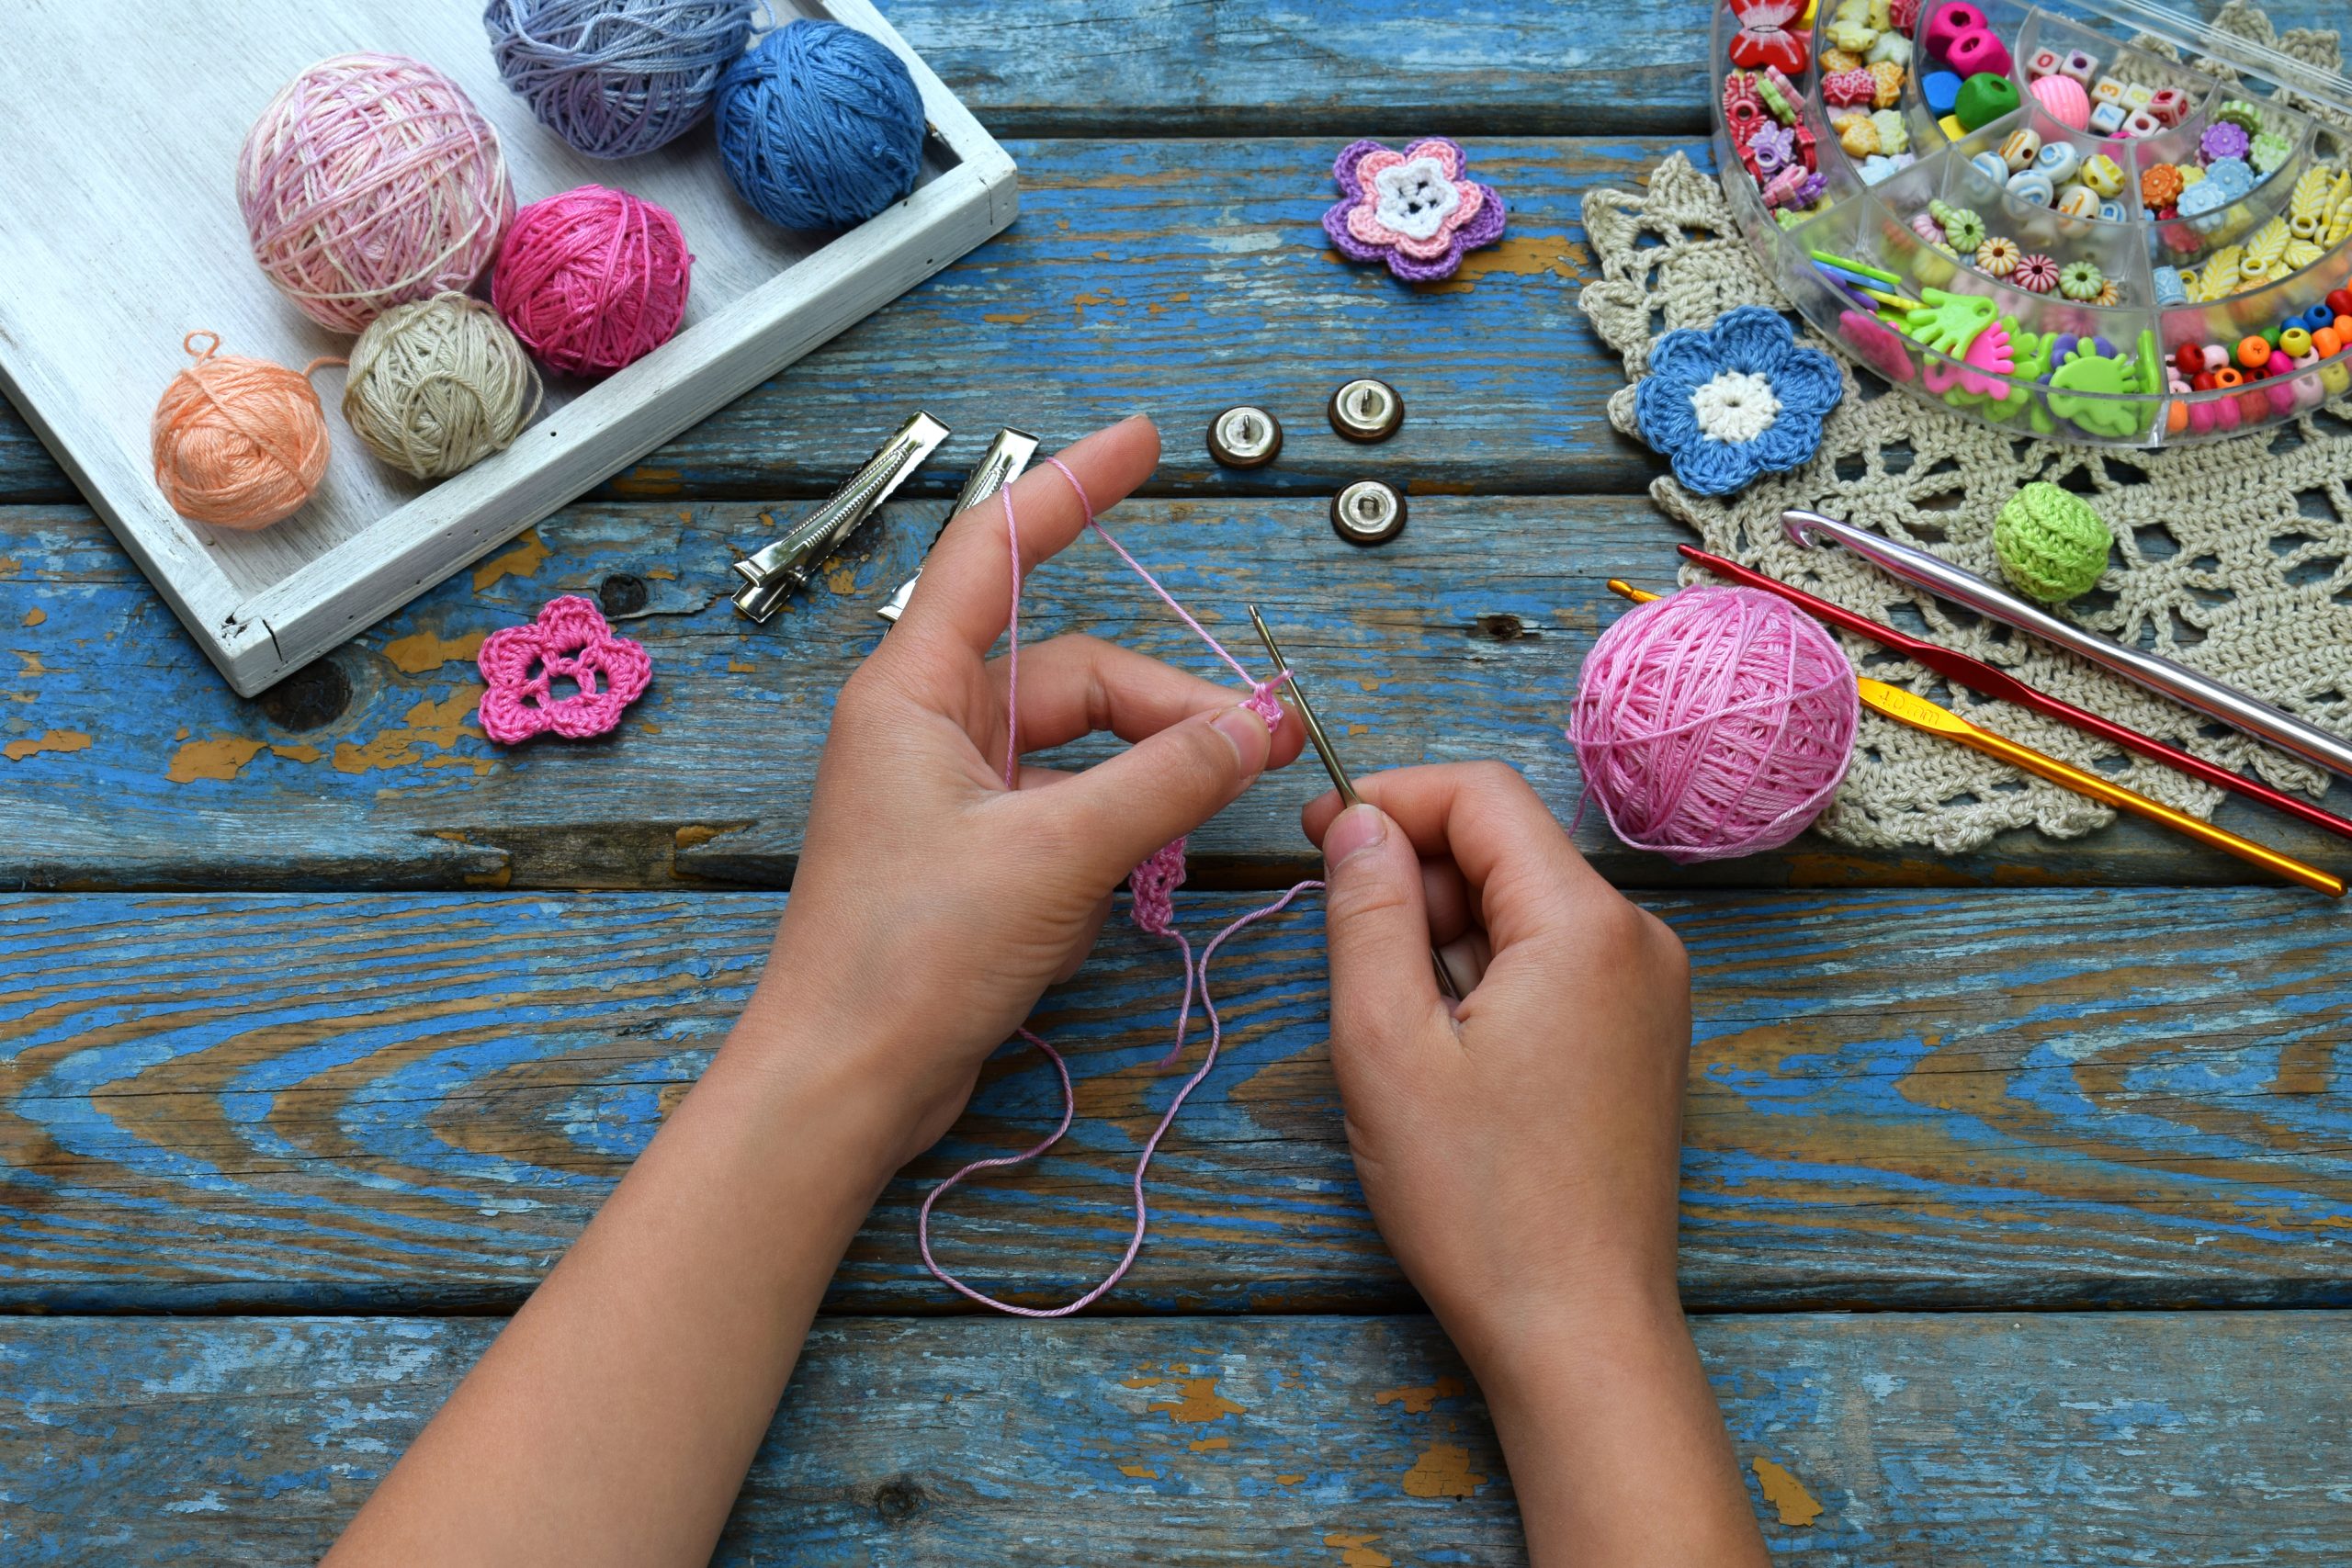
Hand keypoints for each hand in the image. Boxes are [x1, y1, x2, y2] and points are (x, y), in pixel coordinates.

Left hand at [733, 416, 1304, 1171]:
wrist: (844, 1084)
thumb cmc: (910, 956)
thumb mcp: (1057, 852)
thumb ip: (1166, 777)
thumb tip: (1261, 720)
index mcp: (914, 689)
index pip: (995, 550)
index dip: (1070, 488)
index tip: (1141, 442)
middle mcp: (928, 727)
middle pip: (1071, 672)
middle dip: (1166, 700)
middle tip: (1261, 738)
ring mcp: (950, 795)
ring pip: (1078, 748)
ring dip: (1148, 774)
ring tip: (1213, 807)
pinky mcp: (971, 858)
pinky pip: (1065, 810)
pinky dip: (1112, 832)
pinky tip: (1125, 885)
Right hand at [1303, 764, 1765, 1564]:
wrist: (1579, 1331)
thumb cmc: (1480, 1201)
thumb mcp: (1387, 1045)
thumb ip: (1368, 913)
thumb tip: (1356, 824)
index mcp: (1584, 923)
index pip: (1481, 794)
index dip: (1387, 797)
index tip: (1312, 833)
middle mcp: (1639, 939)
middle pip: (1508, 846)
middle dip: (1415, 870)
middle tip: (1341, 939)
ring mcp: (1652, 991)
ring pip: (1528, 905)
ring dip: (1447, 929)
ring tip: (1395, 1019)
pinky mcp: (1644, 1039)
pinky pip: (1556, 961)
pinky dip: (1488, 972)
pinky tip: (1448, 1048)